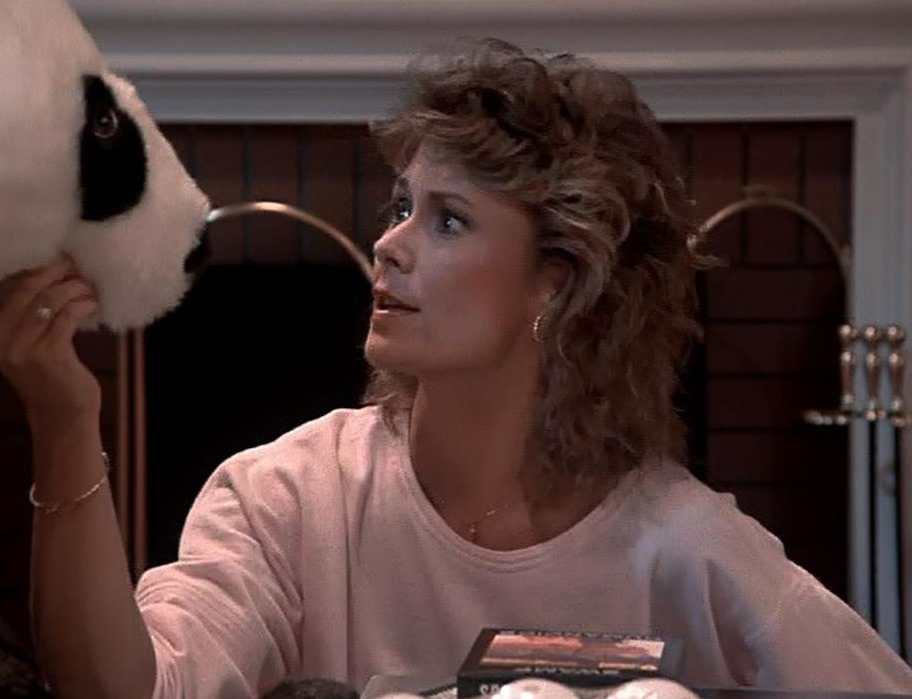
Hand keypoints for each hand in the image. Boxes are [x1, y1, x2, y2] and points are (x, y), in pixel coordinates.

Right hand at [0, 257, 101, 425]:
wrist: (61, 414)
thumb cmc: (49, 376)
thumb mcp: (29, 344)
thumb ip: (30, 316)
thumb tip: (49, 276)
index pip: (9, 288)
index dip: (34, 269)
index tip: (57, 260)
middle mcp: (2, 339)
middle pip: (27, 289)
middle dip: (54, 271)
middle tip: (76, 266)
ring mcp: (24, 347)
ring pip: (50, 300)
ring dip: (74, 287)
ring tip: (89, 287)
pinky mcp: (51, 354)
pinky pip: (68, 316)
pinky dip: (83, 304)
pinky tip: (93, 304)